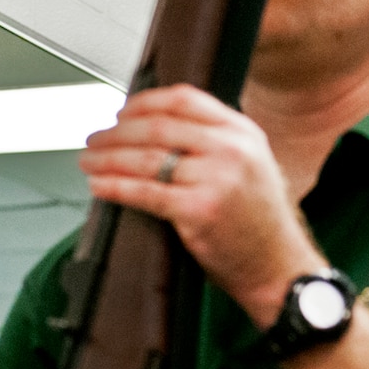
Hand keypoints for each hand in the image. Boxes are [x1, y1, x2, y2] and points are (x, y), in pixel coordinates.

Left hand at [79, 85, 324, 327]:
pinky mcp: (199, 210)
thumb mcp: (253, 166)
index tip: (122, 112)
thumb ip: (218, 143)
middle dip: (118, 131)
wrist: (279, 268)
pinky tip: (98, 185)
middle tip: (95, 138)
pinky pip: (145, 193)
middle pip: (159, 126)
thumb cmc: (262, 224)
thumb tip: (161, 129)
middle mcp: (231, 149)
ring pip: (147, 158)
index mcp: (244, 132)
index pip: (185, 99)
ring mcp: (216, 179)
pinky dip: (115, 187)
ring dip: (109, 158)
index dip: (145, 103)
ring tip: (88, 160)